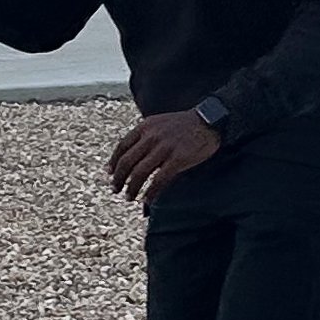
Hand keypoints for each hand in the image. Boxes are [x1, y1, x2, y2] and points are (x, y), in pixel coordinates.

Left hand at [107, 109, 222, 203]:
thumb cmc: (184, 124)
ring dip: (131, 188)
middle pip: (127, 162)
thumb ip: (145, 136)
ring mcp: (164, 148)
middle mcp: (151, 137)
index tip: (109, 173)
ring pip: (140, 172)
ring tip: (129, 197)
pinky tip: (147, 199)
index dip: (113, 162)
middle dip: (118, 178)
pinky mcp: (178, 159)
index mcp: (145, 127)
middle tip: (115, 189)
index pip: (122, 146)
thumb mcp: (159, 123)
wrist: (210, 120)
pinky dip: (151, 192)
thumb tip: (133, 156)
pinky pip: (159, 180)